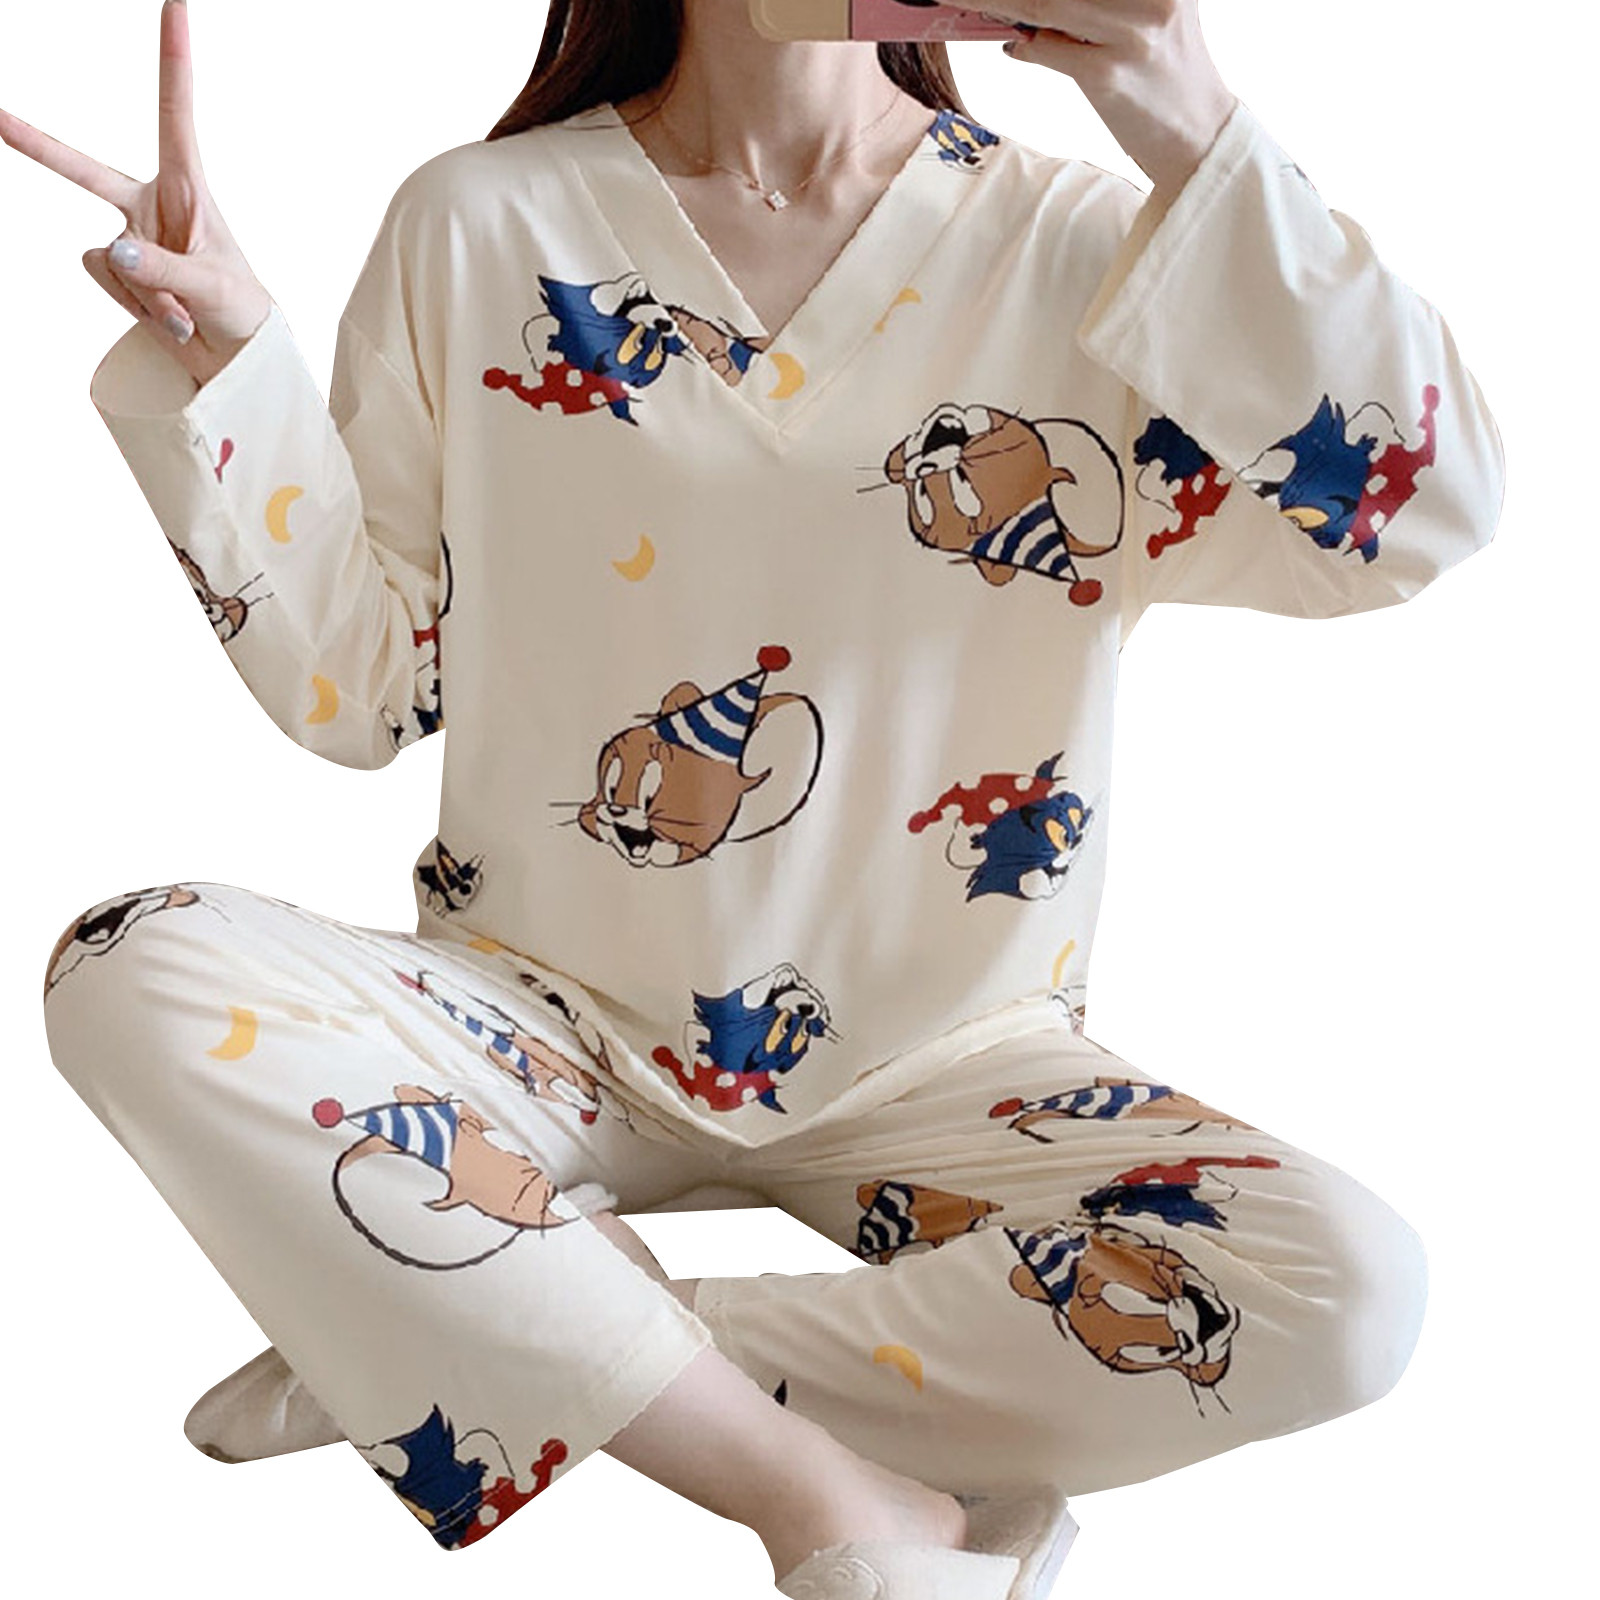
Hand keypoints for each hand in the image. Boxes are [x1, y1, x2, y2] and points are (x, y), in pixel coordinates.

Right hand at [0, 0, 274, 388]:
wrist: (239, 358)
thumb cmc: (242, 311)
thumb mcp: (212, 288)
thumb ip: (163, 270)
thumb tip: (113, 249)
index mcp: (187, 188)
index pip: (175, 113)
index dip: (172, 58)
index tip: (175, 4)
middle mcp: (151, 205)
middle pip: (81, 169)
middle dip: (35, 142)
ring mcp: (131, 238)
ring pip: (107, 256)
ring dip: (148, 293)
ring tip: (185, 311)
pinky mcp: (120, 270)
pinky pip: (106, 280)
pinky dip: (139, 307)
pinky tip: (169, 319)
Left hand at [982, 1, 1239, 194]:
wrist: (1199, 135)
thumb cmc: (1166, 69)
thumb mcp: (1148, 10)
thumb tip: (1029, 2)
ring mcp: (1131, 32)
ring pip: (1044, 3)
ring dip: (997, 1)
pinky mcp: (1108, 73)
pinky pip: (1046, 46)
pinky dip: (1026, 45)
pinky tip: (1018, 46)